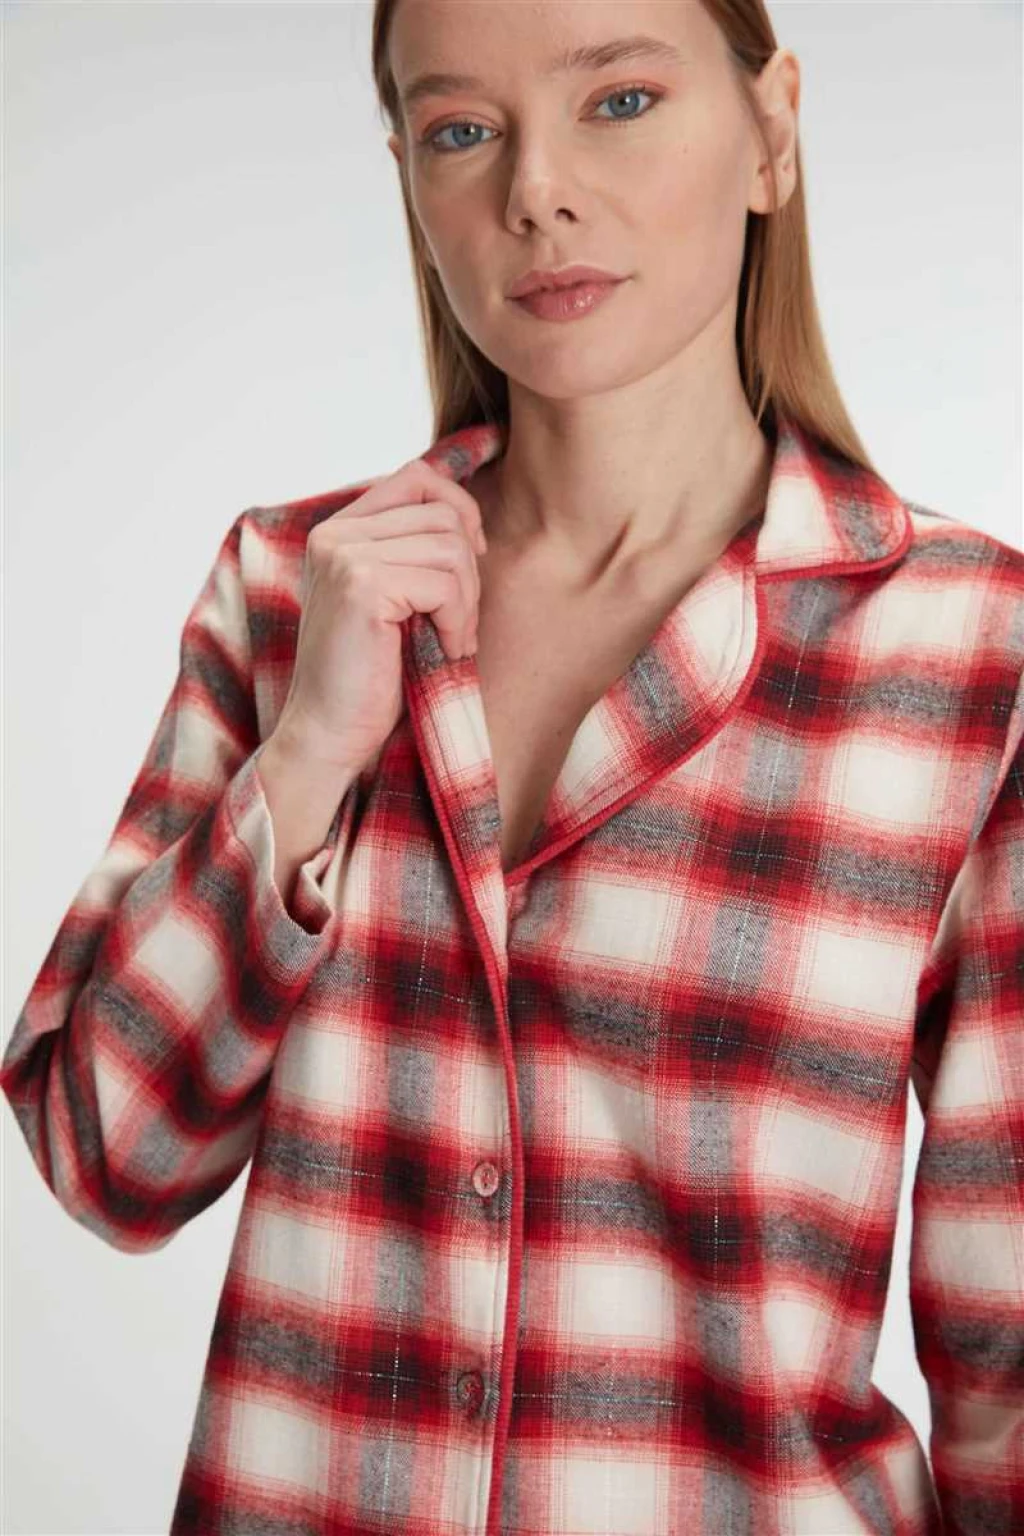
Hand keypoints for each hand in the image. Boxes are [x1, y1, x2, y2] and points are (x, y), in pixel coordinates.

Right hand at [269, 456, 487, 777]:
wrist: (330, 735)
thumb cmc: (369, 677)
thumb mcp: (393, 601)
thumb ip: (412, 553)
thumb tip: (471, 519)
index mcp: (338, 531)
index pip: (417, 478)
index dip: (459, 511)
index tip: (470, 563)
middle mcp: (334, 533)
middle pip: (442, 512)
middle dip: (468, 571)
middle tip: (458, 623)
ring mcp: (344, 555)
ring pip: (451, 546)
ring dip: (466, 602)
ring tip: (450, 641)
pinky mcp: (361, 585)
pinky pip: (445, 583)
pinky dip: (458, 622)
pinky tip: (443, 651)